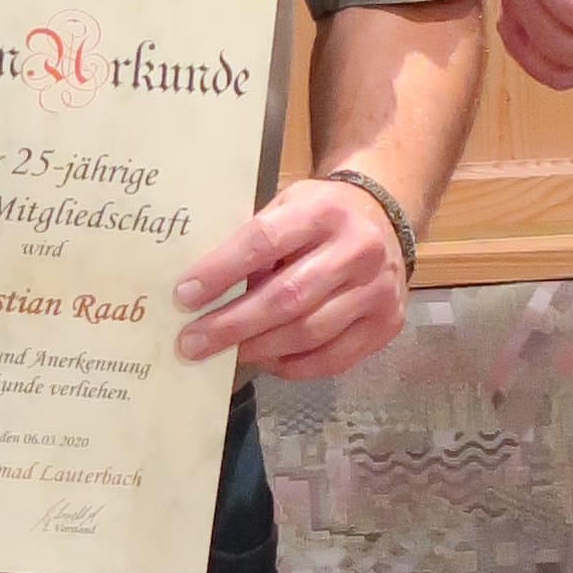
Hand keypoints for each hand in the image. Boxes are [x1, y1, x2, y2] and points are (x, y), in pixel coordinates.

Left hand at [174, 176, 410, 378]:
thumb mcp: (287, 206)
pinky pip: (332, 359)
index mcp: (323, 211)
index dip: (221, 271)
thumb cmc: (320, 214)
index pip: (264, 242)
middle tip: (191, 343)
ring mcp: (378, 291)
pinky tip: (265, 361)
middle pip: (287, 297)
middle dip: (232, 325)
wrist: (385, 216)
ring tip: (223, 356)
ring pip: (309, 333)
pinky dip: (292, 365)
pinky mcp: (387, 325)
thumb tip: (201, 291)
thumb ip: (253, 241)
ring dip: (258, 349)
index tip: (184, 296)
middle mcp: (358, 250)